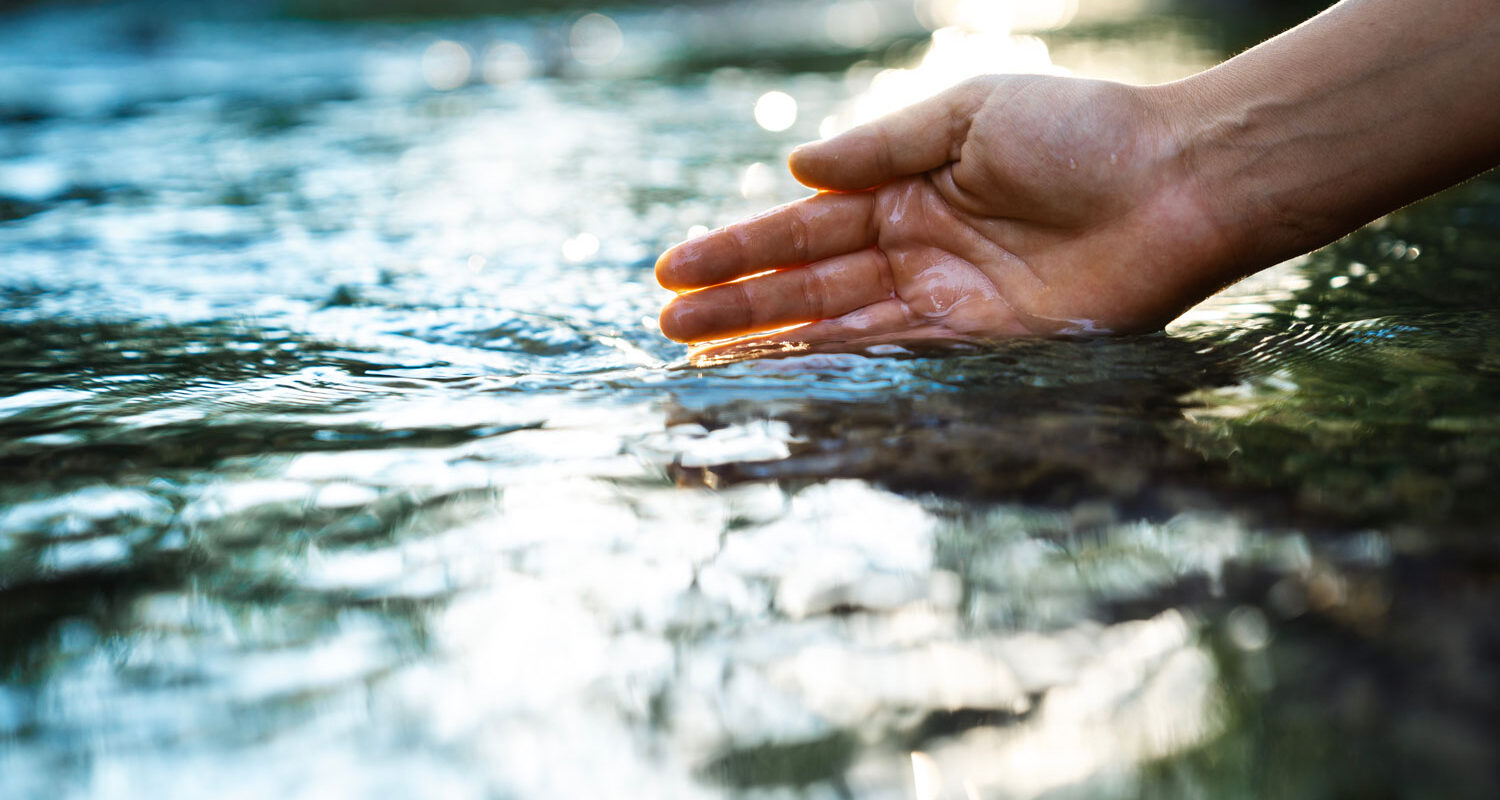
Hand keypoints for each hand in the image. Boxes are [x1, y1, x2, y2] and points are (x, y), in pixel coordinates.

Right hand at [656, 75, 1235, 353]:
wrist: (1180, 181)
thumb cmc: (1082, 132)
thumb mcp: (969, 114)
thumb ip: (881, 146)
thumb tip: (796, 168)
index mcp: (908, 190)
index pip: (803, 227)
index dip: (738, 249)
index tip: (672, 268)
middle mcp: (917, 250)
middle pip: (809, 284)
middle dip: (738, 305)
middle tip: (669, 327)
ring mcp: (947, 301)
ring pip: (840, 327)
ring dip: (771, 344)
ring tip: (701, 360)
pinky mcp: (985, 345)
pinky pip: (897, 357)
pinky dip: (841, 367)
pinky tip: (787, 375)